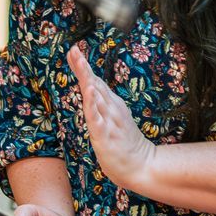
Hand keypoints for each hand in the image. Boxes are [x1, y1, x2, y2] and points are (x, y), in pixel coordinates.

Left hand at [67, 44, 157, 193]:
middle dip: (83, 67)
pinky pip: (97, 119)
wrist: (142, 166)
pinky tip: (89, 93)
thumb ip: (102, 105)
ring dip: (87, 80)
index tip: (73, 50)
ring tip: (80, 63)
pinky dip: (92, 105)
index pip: (95, 81)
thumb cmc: (125, 144)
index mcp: (112, 104)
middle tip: (73, 49)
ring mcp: (110, 121)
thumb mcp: (113, 119)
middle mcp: (111, 109)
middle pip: (94, 84)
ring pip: (95, 97)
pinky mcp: (106, 136)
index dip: (83, 66)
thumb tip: (92, 89)